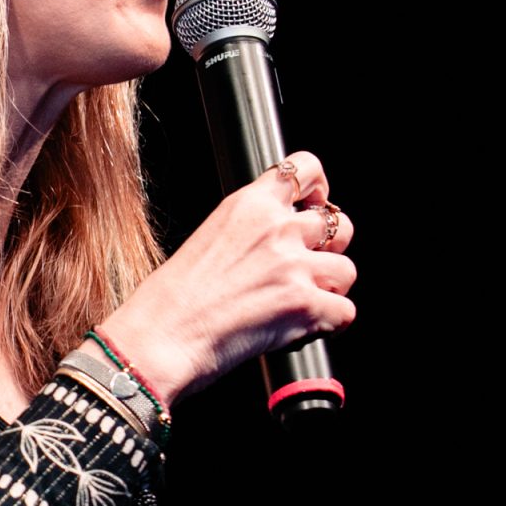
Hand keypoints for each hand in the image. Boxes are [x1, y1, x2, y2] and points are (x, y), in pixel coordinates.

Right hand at [91, 150, 356, 406]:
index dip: (319, 189)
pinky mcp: (305, 305)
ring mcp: (294, 266)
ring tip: (298, 306)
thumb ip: (252, 232)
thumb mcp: (210, 239)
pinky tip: (299, 330)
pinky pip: (346, 312)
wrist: (159, 338)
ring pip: (347, 271)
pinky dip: (328, 325)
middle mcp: (277, 228)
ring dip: (329, 290)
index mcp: (249, 205)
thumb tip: (282, 243)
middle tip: (306, 269)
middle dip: (330, 249)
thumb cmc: (170, 300)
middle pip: (340, 224)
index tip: (314, 206)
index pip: (306, 168)